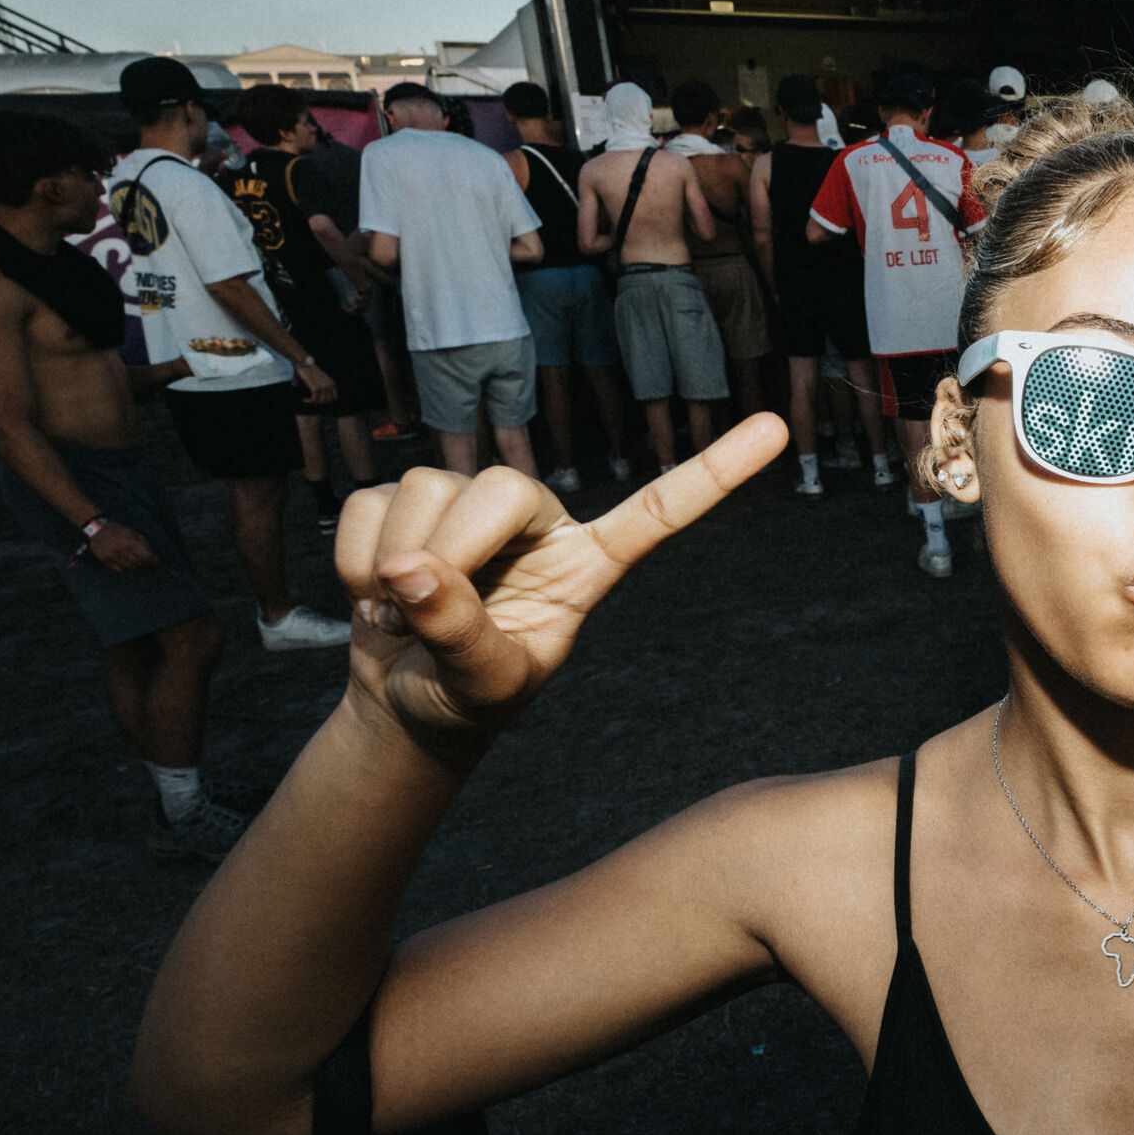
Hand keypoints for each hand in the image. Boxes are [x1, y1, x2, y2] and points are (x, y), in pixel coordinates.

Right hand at [89, 521, 160, 571]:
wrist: (99, 529)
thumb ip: (145, 545)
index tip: (158, 564)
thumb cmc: (120, 531)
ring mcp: (111, 555)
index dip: (154, 561)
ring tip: (134, 560)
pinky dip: (124, 568)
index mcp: (130, 541)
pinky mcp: (104, 559)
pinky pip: (119, 570)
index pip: (146, 556)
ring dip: (134, 565)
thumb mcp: (134, 534)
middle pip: (138, 563)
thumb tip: (154, 558)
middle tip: (147, 562)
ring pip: (129, 567)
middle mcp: (120, 549)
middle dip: (145, 563)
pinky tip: (124, 562)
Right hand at [294, 359, 337, 405]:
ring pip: (321, 401)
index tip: (318, 400)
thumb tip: (335, 399)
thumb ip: (326, 387)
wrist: (304, 363)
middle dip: (319, 402)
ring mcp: (323, 386)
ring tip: (308, 400)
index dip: (326, 401)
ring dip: (313, 403)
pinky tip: (304, 400)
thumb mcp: (321, 379)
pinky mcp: (315, 387)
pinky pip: (314, 399)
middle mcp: (329, 385)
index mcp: (332, 383)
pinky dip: (309, 401)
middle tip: (311, 401)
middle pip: (327, 401)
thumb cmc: (310, 371)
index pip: (333, 398)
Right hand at [334, 414, 784, 749]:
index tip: (777, 431)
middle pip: (500, 486)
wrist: (407, 703)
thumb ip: (462, 632)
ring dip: (393, 565)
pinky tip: (373, 596)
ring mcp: (470, 508)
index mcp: (588, 562)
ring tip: (401, 617)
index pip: (661, 511)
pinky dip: (356, 561)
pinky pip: (368, 504)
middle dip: (455, 550)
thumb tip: (414, 572)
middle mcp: (537, 521)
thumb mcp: (484, 684)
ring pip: (426, 487)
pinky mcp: (407, 505)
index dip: (715, 473)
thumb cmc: (467, 697)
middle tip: (424, 610)